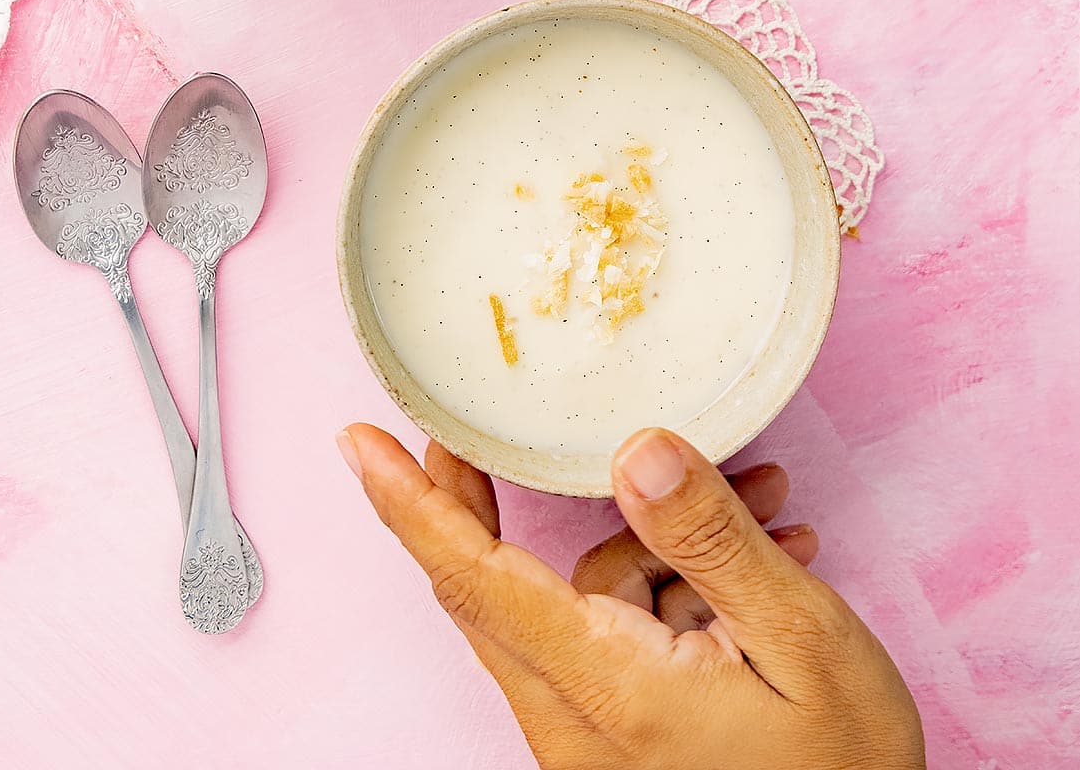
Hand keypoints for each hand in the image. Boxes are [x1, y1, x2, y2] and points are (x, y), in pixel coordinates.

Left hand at [338, 423, 924, 769]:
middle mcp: (577, 716)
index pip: (474, 576)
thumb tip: (634, 450)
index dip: (410, 502)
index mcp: (606, 684)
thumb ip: (712, 540)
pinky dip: (666, 592)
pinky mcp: (621, 743)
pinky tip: (755, 568)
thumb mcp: (803, 643)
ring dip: (644, 544)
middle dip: (484, 493)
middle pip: (492, 583)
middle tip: (480, 423)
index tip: (359, 442)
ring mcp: (595, 736)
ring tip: (761, 506)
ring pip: (573, 603)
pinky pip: (613, 640)